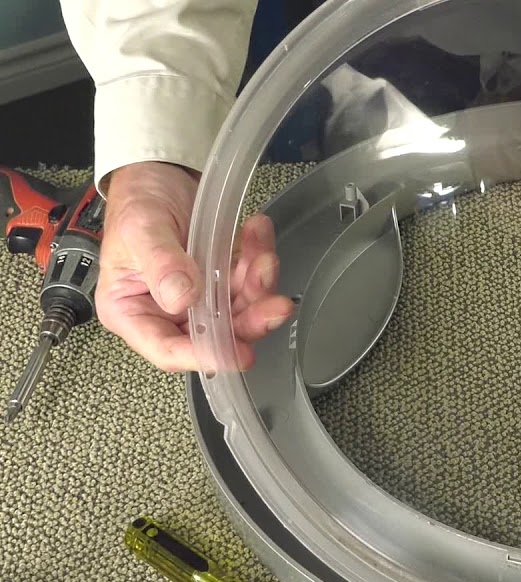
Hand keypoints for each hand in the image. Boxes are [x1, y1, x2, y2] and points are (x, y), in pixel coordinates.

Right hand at [96, 161, 293, 371]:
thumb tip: (181, 298)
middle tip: (275, 305)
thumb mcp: (142, 229)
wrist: (157, 171)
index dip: (204, 356)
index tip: (237, 353)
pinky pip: (247, 280)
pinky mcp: (221, 279)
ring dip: (258, 285)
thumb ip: (162, 264)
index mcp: (131, 311)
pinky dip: (257, 259)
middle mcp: (165, 310)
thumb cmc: (136, 200)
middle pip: (214, 333)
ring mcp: (197, 296)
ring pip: (238, 308)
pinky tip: (257, 233)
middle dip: (249, 319)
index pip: (167, 349)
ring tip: (263, 255)